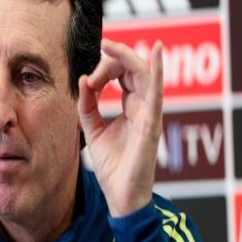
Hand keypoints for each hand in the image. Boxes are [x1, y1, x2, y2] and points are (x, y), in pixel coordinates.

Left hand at [78, 38, 163, 216]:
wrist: (119, 195)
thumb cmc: (112, 165)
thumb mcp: (93, 130)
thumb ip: (87, 106)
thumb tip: (83, 79)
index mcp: (132, 107)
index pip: (124, 75)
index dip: (105, 69)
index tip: (88, 81)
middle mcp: (144, 107)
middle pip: (134, 70)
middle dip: (113, 60)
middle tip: (95, 63)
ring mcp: (150, 115)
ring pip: (144, 75)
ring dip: (126, 57)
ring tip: (109, 45)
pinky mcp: (151, 126)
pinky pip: (157, 95)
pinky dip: (158, 72)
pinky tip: (157, 51)